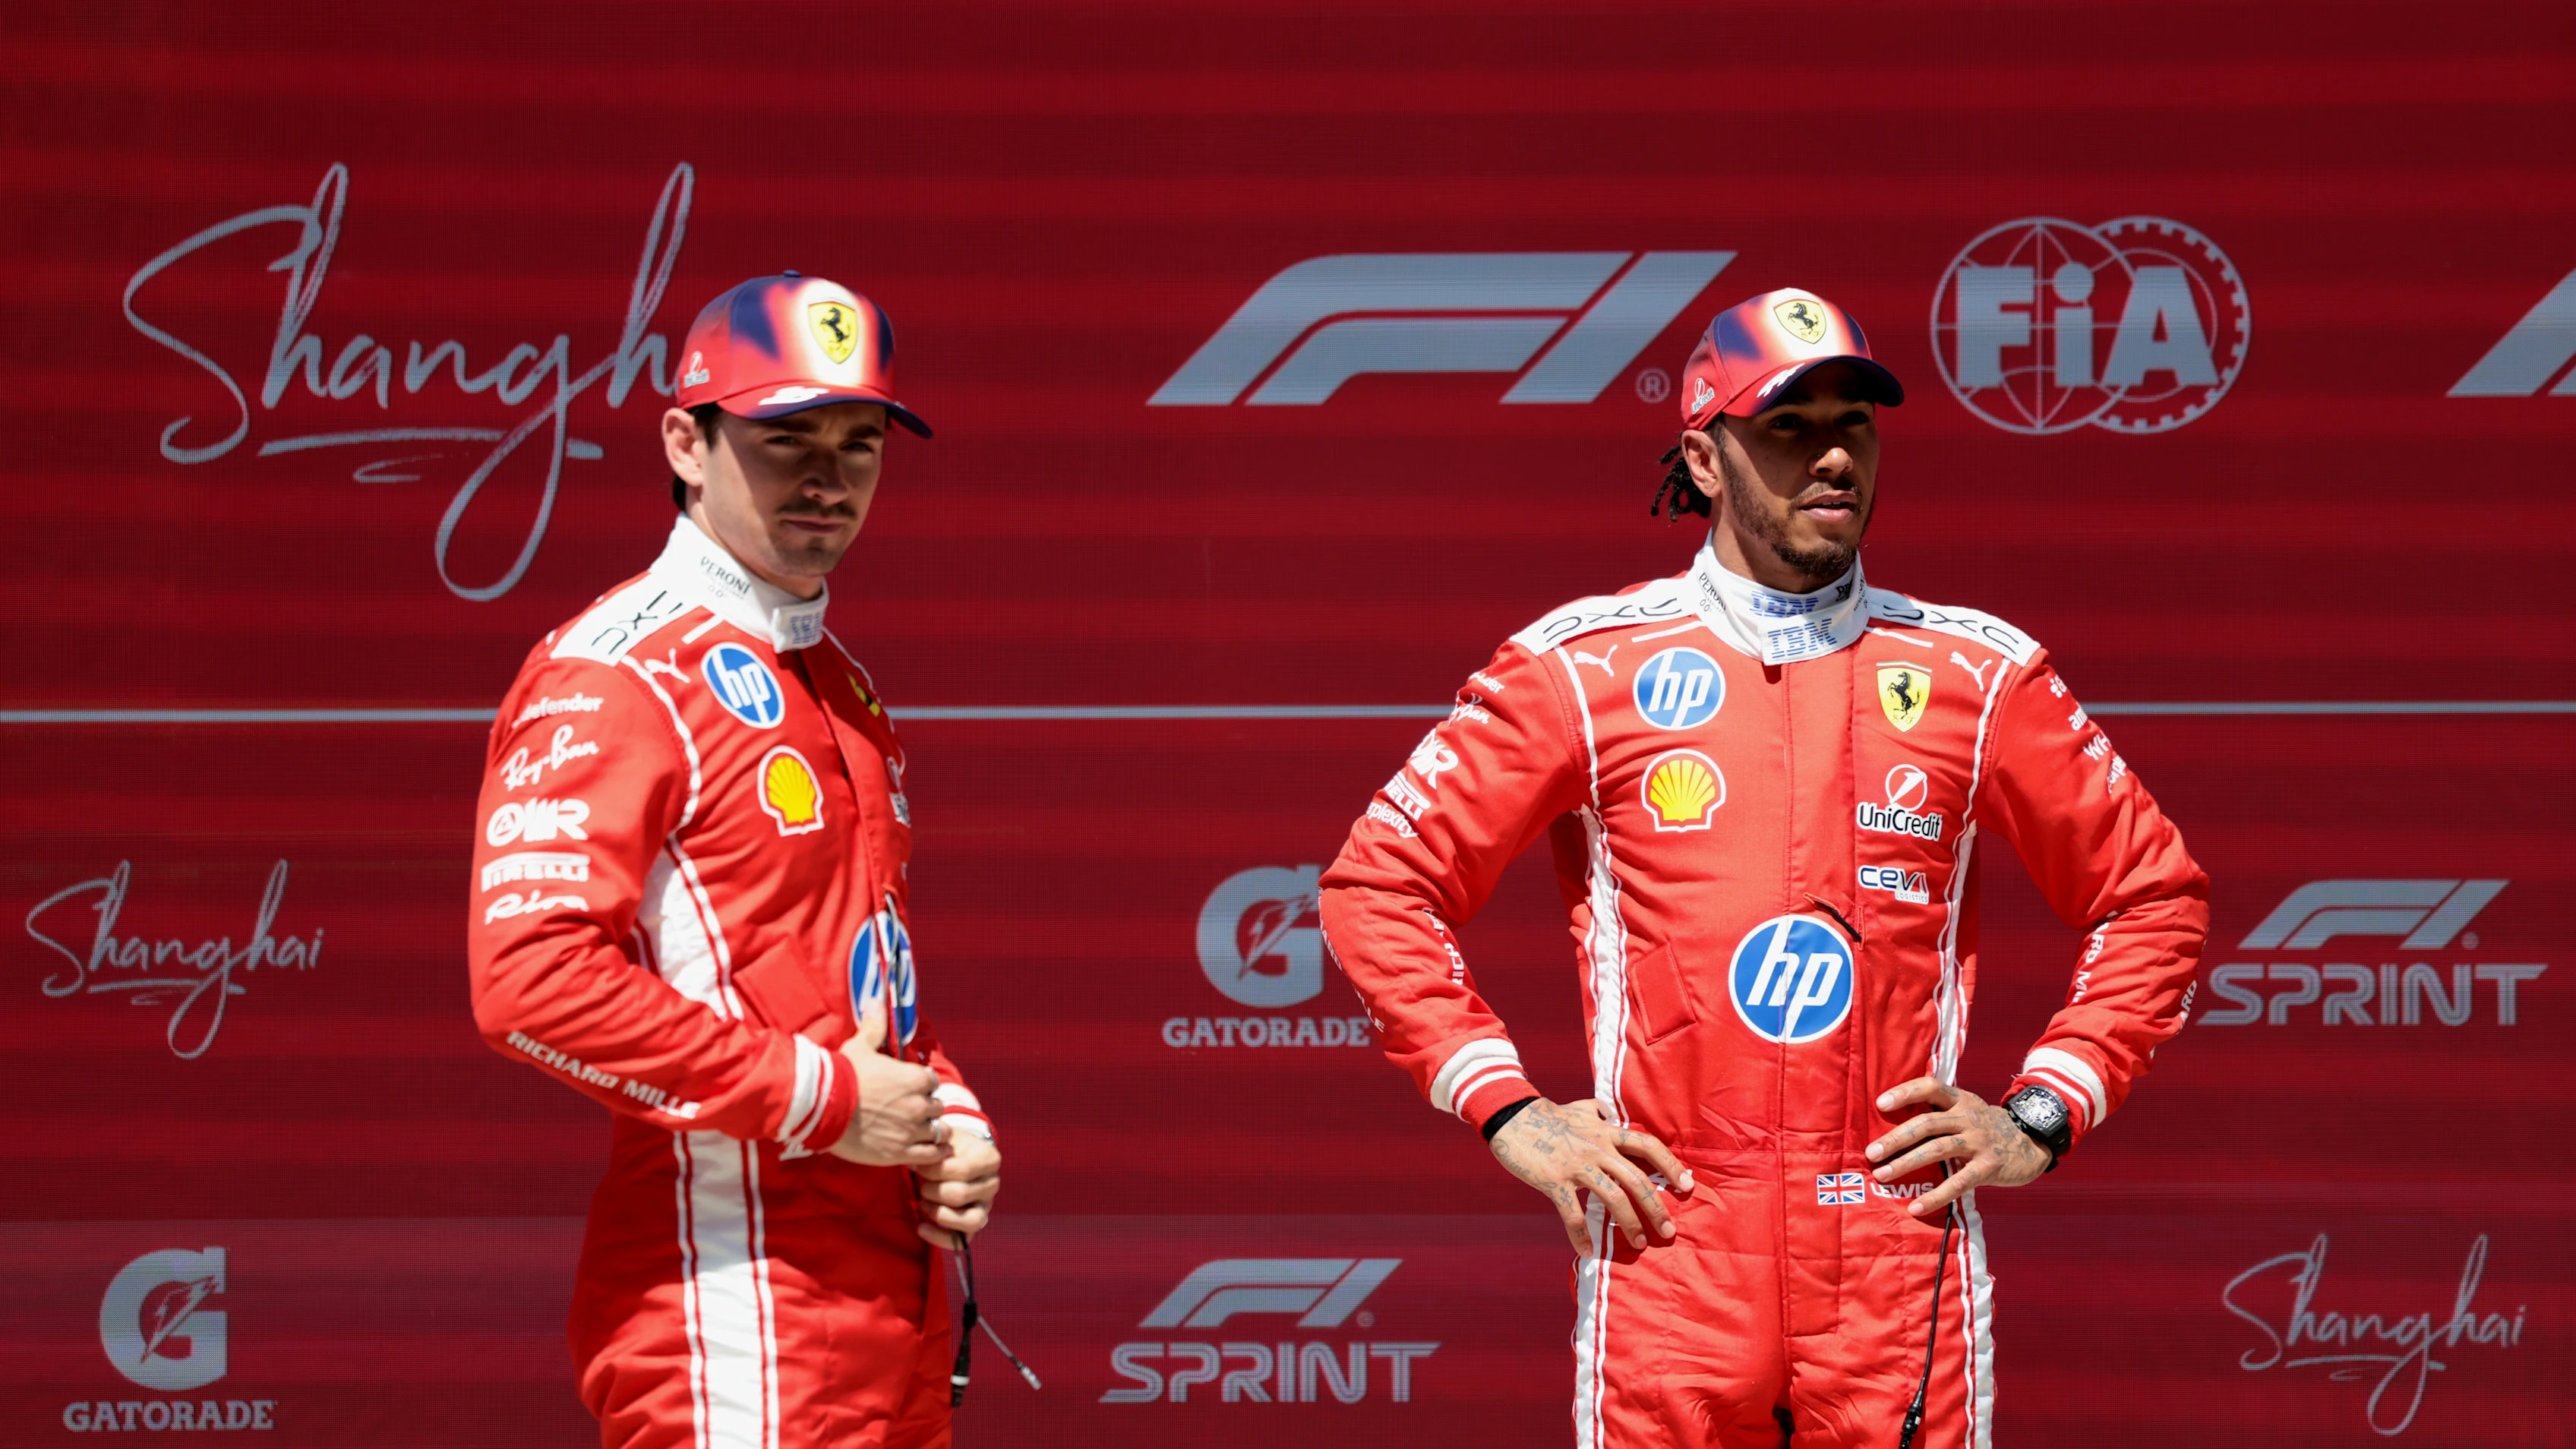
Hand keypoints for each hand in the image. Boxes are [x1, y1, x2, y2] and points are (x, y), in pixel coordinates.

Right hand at [826, 1035, 948, 1168]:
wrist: (822, 1107)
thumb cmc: (842, 1074)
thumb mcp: (859, 1046)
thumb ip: (874, 1027)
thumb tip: (876, 1001)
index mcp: (915, 1078)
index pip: (931, 1082)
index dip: (922, 1086)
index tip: (911, 1090)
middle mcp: (919, 1104)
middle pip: (937, 1108)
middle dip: (927, 1109)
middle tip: (913, 1113)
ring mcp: (912, 1130)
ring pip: (939, 1132)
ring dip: (933, 1132)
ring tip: (923, 1134)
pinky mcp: (901, 1153)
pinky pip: (932, 1155)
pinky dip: (935, 1153)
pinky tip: (934, 1151)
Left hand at [914, 1130, 999, 1247]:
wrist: (959, 1155)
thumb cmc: (948, 1147)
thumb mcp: (944, 1139)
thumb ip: (934, 1147)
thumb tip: (915, 1162)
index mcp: (989, 1160)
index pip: (962, 1171)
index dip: (933, 1171)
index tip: (916, 1166)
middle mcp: (992, 1184)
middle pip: (961, 1195)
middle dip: (932, 1191)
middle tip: (920, 1184)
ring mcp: (986, 1206)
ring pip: (970, 1220)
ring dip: (939, 1213)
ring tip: (922, 1203)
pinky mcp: (976, 1223)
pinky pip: (963, 1240)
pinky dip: (939, 1236)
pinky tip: (921, 1227)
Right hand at [1487, 1098, 1692, 1254]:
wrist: (1511, 1116)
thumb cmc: (1546, 1114)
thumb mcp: (1579, 1108)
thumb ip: (1598, 1111)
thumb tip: (1608, 1111)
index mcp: (1606, 1132)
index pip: (1648, 1145)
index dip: (1671, 1165)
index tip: (1687, 1185)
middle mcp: (1598, 1148)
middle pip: (1637, 1180)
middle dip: (1656, 1208)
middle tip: (1669, 1231)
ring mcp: (1576, 1165)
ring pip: (1613, 1198)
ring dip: (1630, 1224)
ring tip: (1640, 1244)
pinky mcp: (1554, 1180)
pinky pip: (1572, 1213)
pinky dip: (1581, 1235)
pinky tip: (1587, 1250)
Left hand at [1866, 1076, 2050, 1216]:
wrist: (2033, 1141)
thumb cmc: (1987, 1127)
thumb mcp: (1968, 1109)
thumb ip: (1940, 1113)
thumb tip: (1895, 1123)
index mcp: (1959, 1100)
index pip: (1930, 1087)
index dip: (1905, 1092)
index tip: (1880, 1103)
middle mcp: (1967, 1118)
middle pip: (1926, 1123)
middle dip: (1895, 1138)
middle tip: (1871, 1153)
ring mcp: (1979, 1142)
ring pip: (1937, 1150)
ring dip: (1906, 1163)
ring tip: (1882, 1175)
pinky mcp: (1989, 1167)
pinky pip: (1958, 1183)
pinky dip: (1935, 1196)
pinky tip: (1916, 1208)